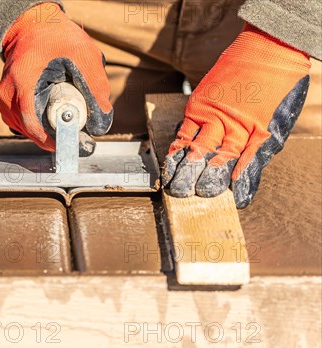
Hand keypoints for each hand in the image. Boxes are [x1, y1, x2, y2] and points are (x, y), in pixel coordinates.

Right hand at [0, 2, 112, 153]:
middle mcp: (8, 93)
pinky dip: (37, 125)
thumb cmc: (55, 37)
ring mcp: (4, 98)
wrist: (31, 26)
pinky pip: (21, 123)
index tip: (73, 143)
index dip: (53, 139)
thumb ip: (96, 87)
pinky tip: (51, 118)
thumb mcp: (83, 55)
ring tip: (65, 124)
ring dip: (45, 131)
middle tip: (76, 135)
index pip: (32, 123)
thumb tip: (102, 121)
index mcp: (23, 81)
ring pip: (24, 129)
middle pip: (29, 130)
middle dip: (53, 136)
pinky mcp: (7, 101)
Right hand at [163, 24, 310, 207]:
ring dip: (183, 164)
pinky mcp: (200, 101)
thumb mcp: (275, 121)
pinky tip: (174, 155)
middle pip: (210, 156)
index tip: (213, 195)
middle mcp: (231, 123)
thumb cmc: (277, 86)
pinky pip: (187, 127)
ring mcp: (212, 112)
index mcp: (253, 130)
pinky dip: (180, 142)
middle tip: (184, 192)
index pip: (233, 162)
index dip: (221, 180)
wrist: (268, 48)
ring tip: (173, 179)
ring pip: (194, 144)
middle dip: (196, 176)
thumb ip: (257, 148)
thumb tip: (241, 178)